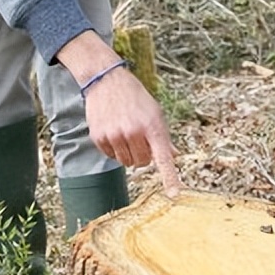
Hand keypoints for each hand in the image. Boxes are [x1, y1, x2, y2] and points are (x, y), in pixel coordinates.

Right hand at [57, 32, 181, 195]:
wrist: (107, 81)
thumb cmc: (135, 97)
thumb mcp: (155, 112)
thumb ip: (164, 136)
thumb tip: (174, 155)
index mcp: (152, 126)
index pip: (163, 157)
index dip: (169, 177)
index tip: (174, 193)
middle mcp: (134, 132)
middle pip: (143, 163)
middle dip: (143, 154)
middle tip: (139, 137)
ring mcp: (115, 135)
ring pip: (126, 162)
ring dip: (128, 153)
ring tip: (125, 132)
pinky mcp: (99, 137)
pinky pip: (111, 156)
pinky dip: (114, 148)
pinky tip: (113, 130)